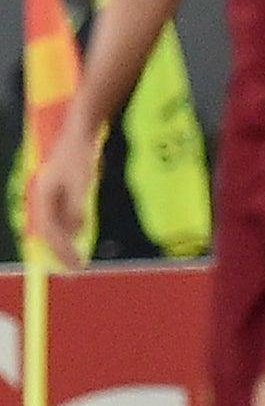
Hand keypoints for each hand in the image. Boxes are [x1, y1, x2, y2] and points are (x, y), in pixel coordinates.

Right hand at [26, 123, 98, 269]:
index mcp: (42, 198)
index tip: (75, 267)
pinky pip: (61, 220)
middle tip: (75, 270)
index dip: (62, 252)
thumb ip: (77, 207)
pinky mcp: (59, 195)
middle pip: (49, 234)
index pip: (51, 233)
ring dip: (64, 245)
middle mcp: (42, 200)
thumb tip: (75, 230)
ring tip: (75, 260)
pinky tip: (78, 240)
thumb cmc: (79, 157)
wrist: (80, 135)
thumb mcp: (81, 183)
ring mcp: (50, 198)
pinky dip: (69, 232)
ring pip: (54, 228)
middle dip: (60, 253)